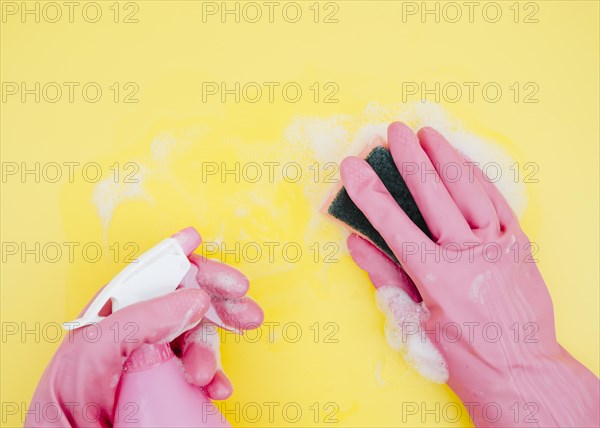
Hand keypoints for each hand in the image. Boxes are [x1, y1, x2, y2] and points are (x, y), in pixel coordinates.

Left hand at [26, 227, 263, 426]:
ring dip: (211, 350)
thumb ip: (142, 319)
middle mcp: (133, 331)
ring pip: (196, 337)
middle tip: (245, 307)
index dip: (174, 254)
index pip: (147, 274)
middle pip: (182, 300)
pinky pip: (198, 370)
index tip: (194, 239)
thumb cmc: (66, 404)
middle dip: (217, 301)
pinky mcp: (164, 384)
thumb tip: (194, 299)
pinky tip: (215, 387)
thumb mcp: (96, 351)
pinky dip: (213, 377)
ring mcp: (150, 358)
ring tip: (206, 374)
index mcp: (111, 313)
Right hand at [342, 122, 598, 426]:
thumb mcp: (418, 320)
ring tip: (429, 133)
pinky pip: (498, 203)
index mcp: (437, 278)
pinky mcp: (519, 245)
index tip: (352, 166)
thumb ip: (387, 275)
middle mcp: (469, 255)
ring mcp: (498, 247)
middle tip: (393, 131)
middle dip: (409, 159)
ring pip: (469, 190)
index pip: (394, 224)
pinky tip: (465, 161)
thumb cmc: (466, 356)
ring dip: (447, 157)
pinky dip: (479, 178)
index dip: (369, 192)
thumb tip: (357, 243)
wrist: (524, 373)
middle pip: (434, 195)